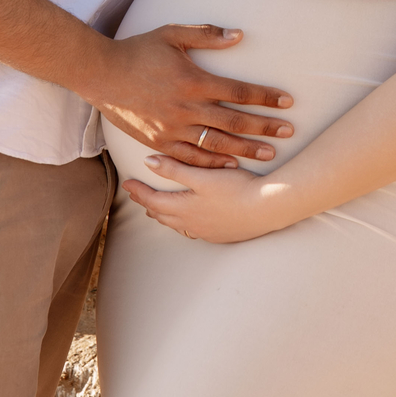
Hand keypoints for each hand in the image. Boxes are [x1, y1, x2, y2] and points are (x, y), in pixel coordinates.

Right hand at [94, 24, 292, 169]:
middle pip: (234, 123)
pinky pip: (191, 158)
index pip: (239, 92)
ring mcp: (173, 130)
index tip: (287, 102)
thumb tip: (239, 35)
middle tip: (288, 131)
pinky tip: (231, 165)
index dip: (266, 98)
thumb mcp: (173, 34)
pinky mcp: (160, 143)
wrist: (101, 75)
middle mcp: (187, 108)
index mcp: (194, 81)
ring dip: (245, 150)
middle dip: (264, 128)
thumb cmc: (139, 50)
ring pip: (217, 145)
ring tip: (269, 154)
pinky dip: (213, 163)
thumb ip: (207, 34)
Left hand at [123, 154, 292, 242]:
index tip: (127, 183)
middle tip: (138, 195)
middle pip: (162, 215)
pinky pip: (194, 230)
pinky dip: (184, 222)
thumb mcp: (202, 175)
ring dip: (165, 215)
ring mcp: (207, 232)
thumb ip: (174, 169)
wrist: (268, 207)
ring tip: (158, 209)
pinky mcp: (222, 234)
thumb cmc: (236, 188)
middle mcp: (192, 224)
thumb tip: (148, 162)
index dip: (139, 191)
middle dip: (148, 204)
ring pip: (178, 225)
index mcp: (184, 209)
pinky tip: (189, 219)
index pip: (152, 201)